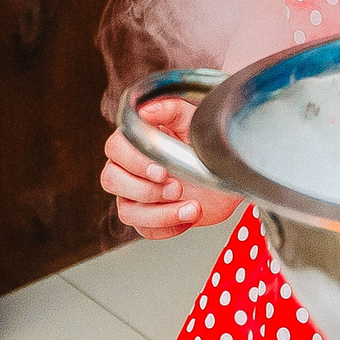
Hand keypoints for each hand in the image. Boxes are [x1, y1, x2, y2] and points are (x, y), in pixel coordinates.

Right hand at [102, 99, 241, 237]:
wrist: (228, 172)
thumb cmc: (205, 143)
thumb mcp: (193, 120)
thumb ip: (170, 109)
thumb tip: (145, 111)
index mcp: (135, 142)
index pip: (115, 149)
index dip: (135, 162)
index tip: (162, 170)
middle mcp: (129, 169)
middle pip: (111, 180)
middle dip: (145, 189)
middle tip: (177, 188)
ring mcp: (135, 196)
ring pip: (126, 211)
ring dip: (159, 214)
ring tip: (192, 208)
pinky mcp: (149, 218)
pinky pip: (144, 230)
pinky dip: (168, 227)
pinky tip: (188, 217)